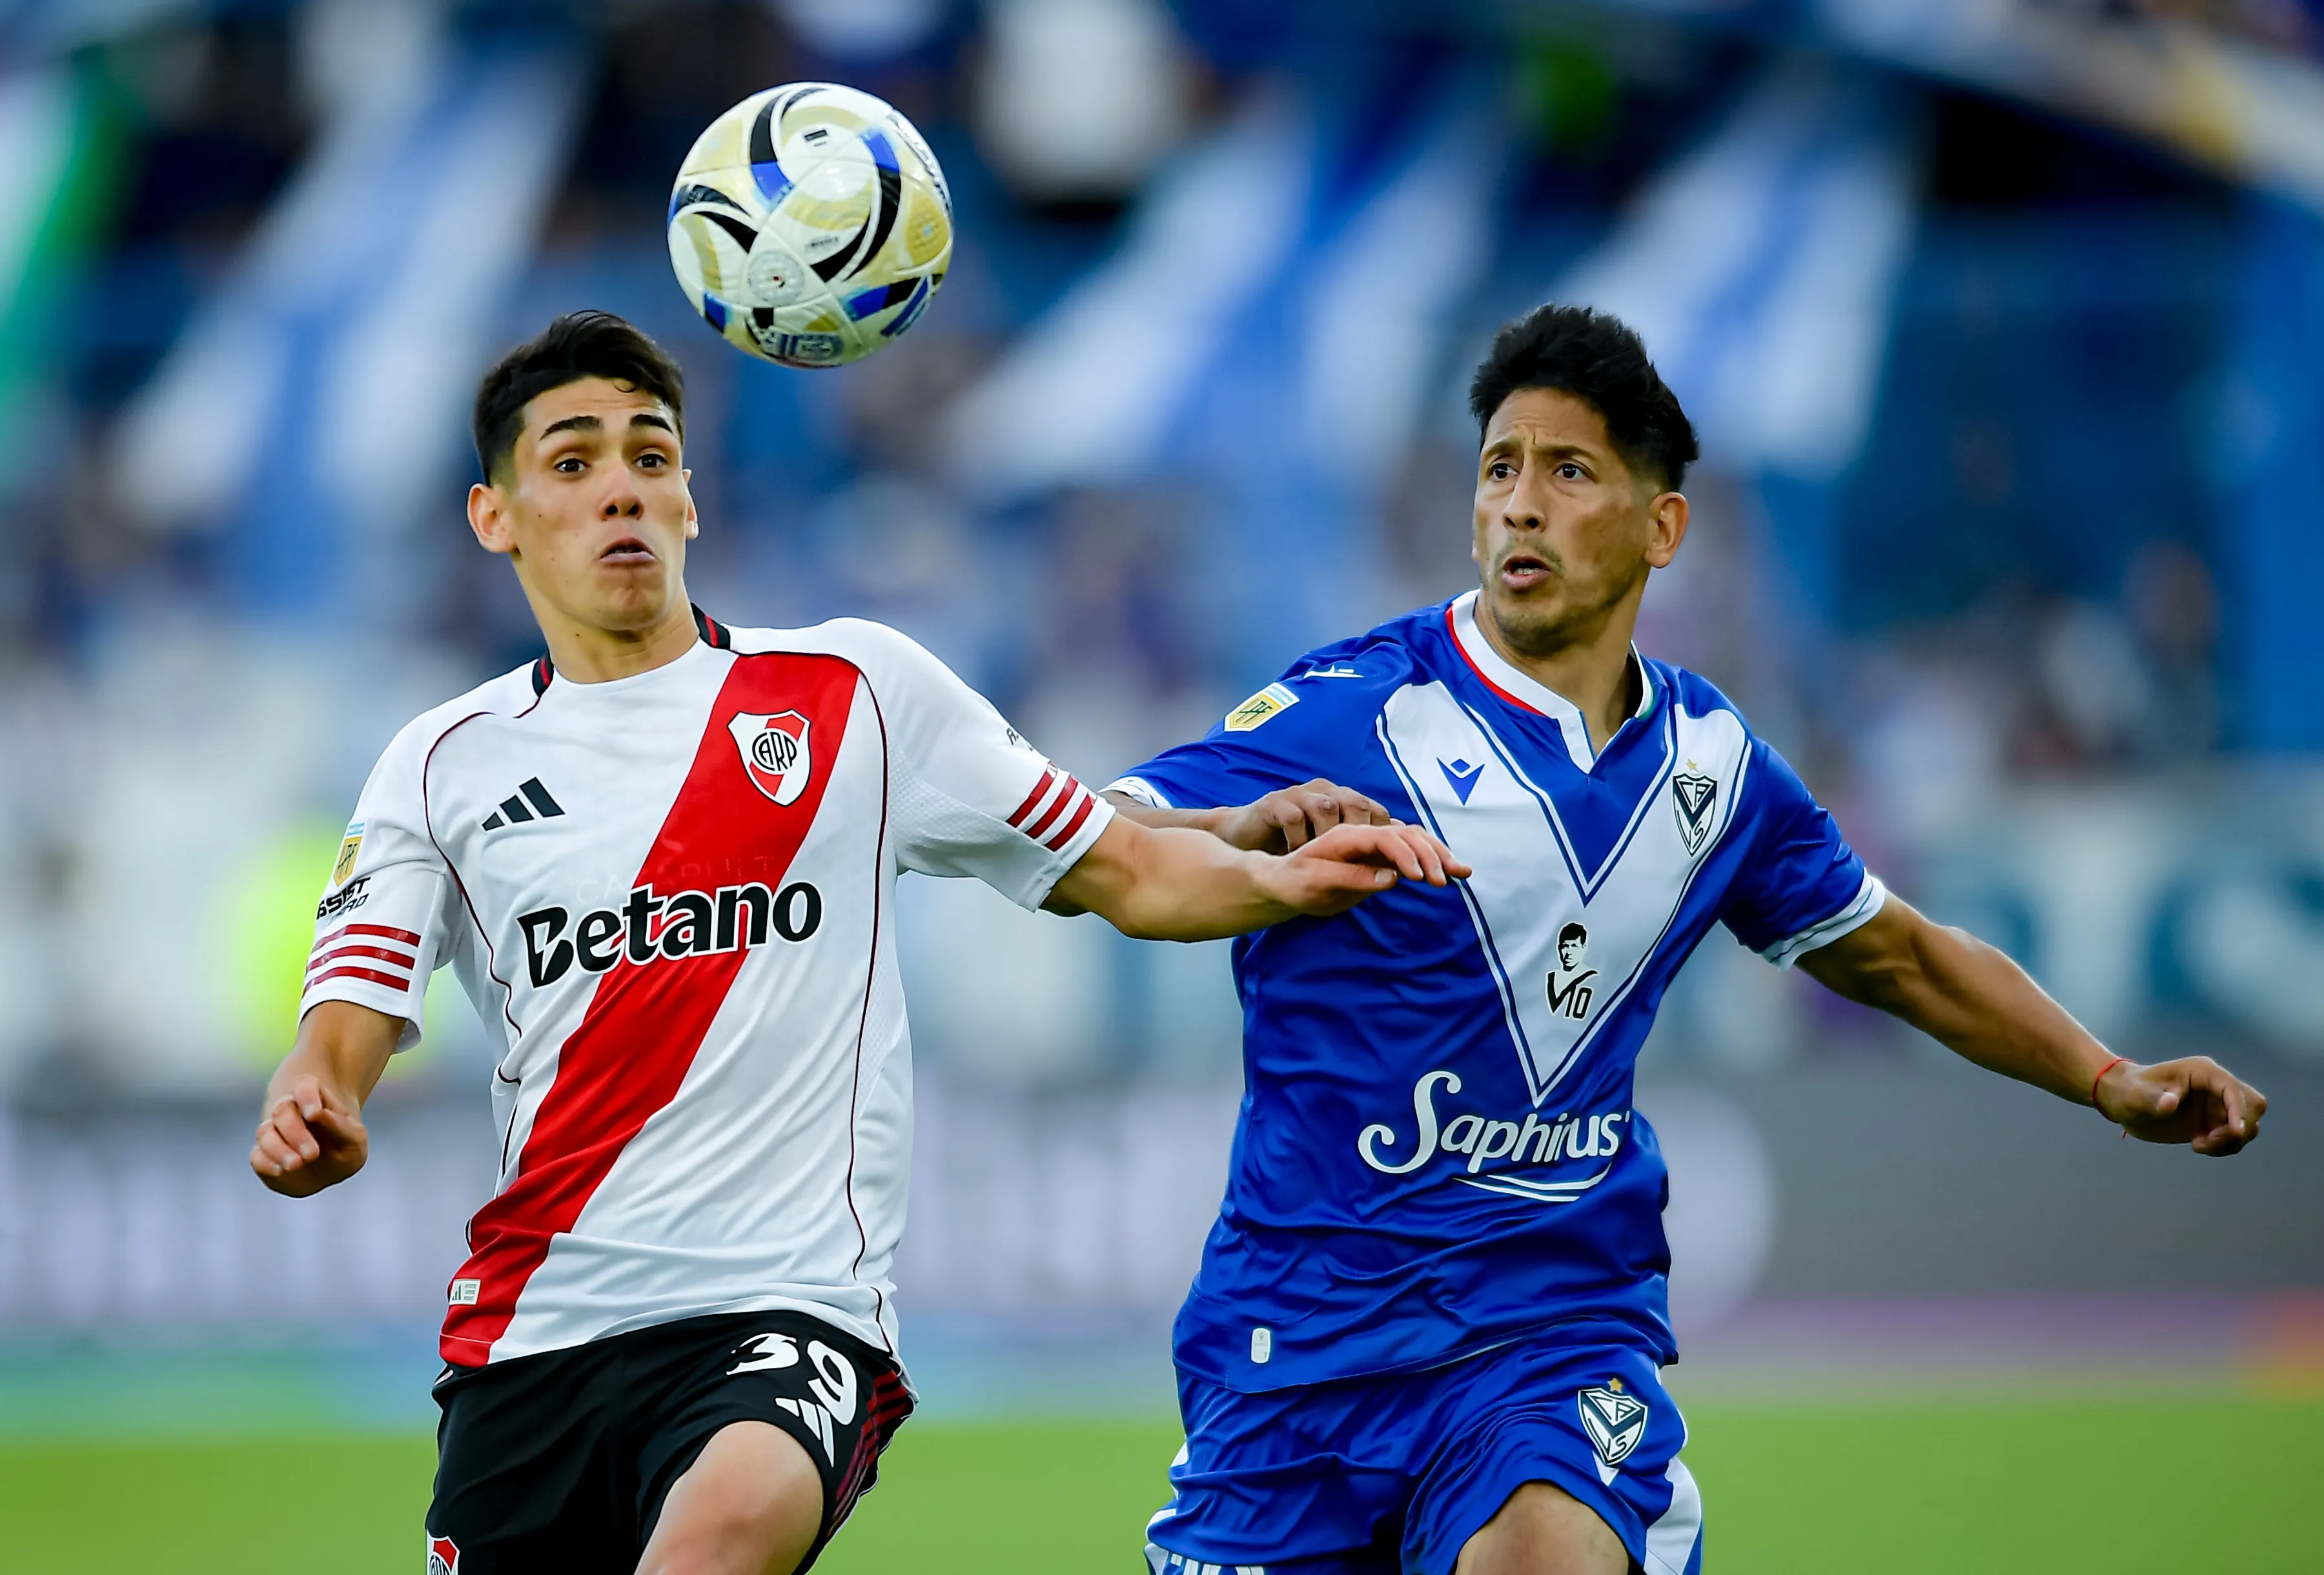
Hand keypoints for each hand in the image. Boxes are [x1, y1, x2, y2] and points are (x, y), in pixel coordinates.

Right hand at [250, 1074, 370, 1195]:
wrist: (333, 1168)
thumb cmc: (345, 1146)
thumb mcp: (354, 1138)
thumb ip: (339, 1126)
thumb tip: (317, 1114)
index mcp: (314, 1099)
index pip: (304, 1086)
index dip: (306, 1096)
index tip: (314, 1114)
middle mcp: (289, 1112)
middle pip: (283, 1110)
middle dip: (295, 1132)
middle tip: (312, 1154)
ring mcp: (274, 1133)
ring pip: (264, 1133)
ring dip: (278, 1149)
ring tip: (295, 1164)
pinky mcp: (264, 1156)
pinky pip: (256, 1156)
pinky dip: (266, 1163)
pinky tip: (280, 1171)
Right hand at [1213, 778, 1392, 852]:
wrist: (1250, 838)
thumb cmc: (1297, 844)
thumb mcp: (1332, 847)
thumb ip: (1361, 848)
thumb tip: (1395, 861)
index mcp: (1344, 802)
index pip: (1375, 811)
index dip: (1383, 836)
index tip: (1379, 864)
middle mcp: (1325, 793)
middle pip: (1355, 803)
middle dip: (1361, 834)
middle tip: (1357, 862)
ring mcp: (1299, 795)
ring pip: (1325, 807)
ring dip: (1326, 837)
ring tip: (1322, 861)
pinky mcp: (1274, 803)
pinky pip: (1293, 817)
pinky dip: (1298, 840)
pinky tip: (1295, 856)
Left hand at [1251, 822, 1469, 916]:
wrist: (1282, 882)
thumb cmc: (1294, 883)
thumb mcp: (1317, 884)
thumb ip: (1352, 878)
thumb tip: (1391, 878)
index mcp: (1347, 836)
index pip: (1387, 838)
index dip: (1406, 855)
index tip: (1419, 878)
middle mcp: (1363, 835)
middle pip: (1407, 835)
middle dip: (1432, 854)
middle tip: (1450, 878)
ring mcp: (1372, 844)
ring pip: (1414, 840)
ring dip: (1439, 855)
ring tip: (1462, 872)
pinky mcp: (1377, 857)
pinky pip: (1410, 851)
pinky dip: (1431, 859)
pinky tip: (1449, 869)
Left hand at [2095, 1056, 2266, 1155]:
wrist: (2125, 1102)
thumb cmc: (2129, 1092)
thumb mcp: (2136, 1097)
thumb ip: (2153, 1100)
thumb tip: (2170, 1103)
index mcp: (2203, 1071)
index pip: (2233, 1088)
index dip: (2239, 1110)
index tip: (2235, 1132)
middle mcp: (2216, 1086)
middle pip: (2253, 1105)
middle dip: (2239, 1127)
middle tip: (2209, 1141)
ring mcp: (2218, 1104)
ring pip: (2248, 1124)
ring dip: (2231, 1141)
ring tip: (2198, 1145)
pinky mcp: (2215, 1121)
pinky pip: (2236, 1137)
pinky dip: (2225, 1146)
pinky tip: (2198, 1146)